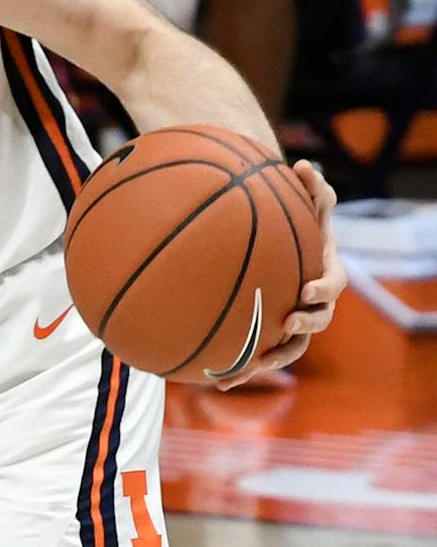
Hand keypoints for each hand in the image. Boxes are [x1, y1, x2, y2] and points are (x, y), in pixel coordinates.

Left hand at [214, 161, 343, 388]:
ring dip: (272, 360)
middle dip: (304, 328)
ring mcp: (292, 319)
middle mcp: (312, 301)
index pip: (333, 284)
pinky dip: (240, 369)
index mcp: (323, 271)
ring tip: (250, 368)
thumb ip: (308, 186)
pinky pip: (258, 355)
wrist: (277, 239)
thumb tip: (304, 164)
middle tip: (286, 324)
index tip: (306, 290)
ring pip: (290, 348)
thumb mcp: (302, 200)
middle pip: (317, 321)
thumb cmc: (291, 217)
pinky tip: (212, 381)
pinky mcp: (268, 335)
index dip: (323, 289)